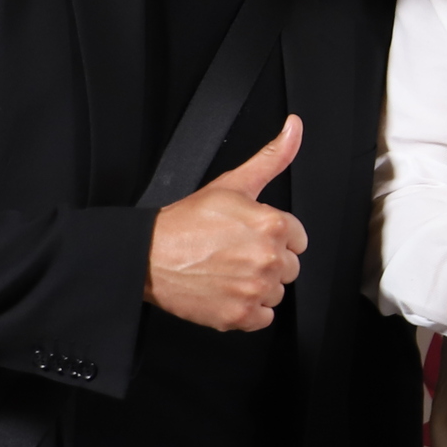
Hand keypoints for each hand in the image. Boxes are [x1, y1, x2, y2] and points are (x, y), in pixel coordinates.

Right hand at [146, 117, 306, 331]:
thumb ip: (271, 157)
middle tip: (235, 253)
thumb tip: (295, 128)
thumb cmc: (187, 221)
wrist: (148, 256)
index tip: (250, 236)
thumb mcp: (233, 183)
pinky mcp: (240, 316)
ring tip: (228, 271)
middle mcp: (268, 259)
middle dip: (267, 261)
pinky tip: (227, 291)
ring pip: (276, 293)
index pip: (298, 239)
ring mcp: (254, 290)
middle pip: (289, 267)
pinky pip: (263, 318)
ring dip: (258, 286)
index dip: (275, 236)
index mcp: (273, 225)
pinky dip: (248, 310)